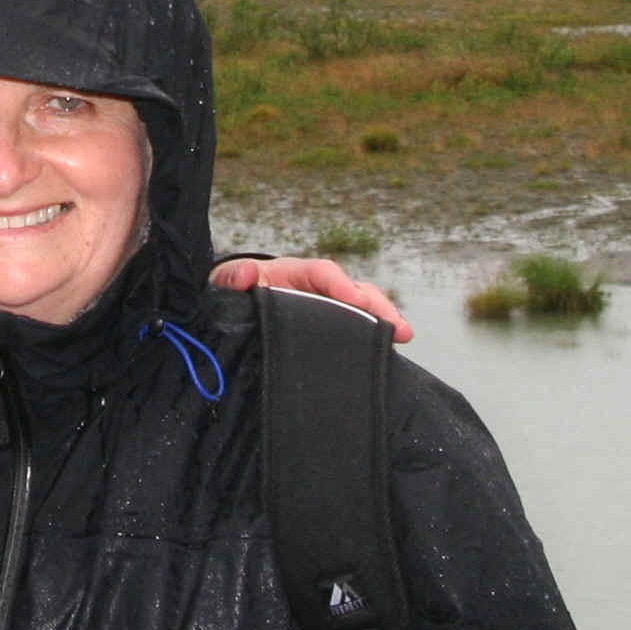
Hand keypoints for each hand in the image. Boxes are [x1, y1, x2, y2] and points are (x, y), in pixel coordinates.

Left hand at [208, 256, 411, 342]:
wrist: (233, 303)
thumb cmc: (234, 290)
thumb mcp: (227, 282)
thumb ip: (233, 278)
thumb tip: (247, 275)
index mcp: (294, 273)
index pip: (323, 272)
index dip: (340, 284)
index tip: (354, 298)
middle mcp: (318, 288)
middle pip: (355, 291)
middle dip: (378, 306)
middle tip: (399, 326)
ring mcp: (328, 308)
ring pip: (362, 310)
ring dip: (384, 322)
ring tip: (403, 337)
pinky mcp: (331, 329)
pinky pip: (356, 331)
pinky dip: (373, 340)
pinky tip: (387, 357)